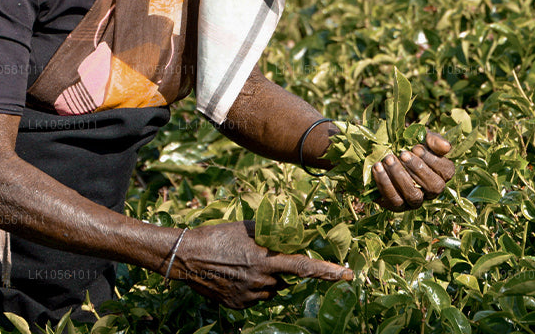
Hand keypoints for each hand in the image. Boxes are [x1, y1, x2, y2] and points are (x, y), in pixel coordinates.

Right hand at [168, 221, 352, 308]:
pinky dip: (250, 289)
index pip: (303, 267)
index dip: (327, 271)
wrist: (187, 256)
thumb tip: (289, 234)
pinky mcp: (237, 305)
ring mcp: (249, 296)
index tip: (347, 274)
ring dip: (264, 281)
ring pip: (270, 290)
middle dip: (277, 271)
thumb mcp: (246, 229)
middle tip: (257, 257)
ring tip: (240, 265)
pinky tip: (233, 276)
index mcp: (266, 259)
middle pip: (284, 280)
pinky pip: (254, 298)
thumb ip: (271, 234)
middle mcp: (261, 281)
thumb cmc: (217, 236)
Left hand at [372, 132, 455, 211]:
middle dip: (417, 168)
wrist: (384, 154)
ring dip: (400, 176)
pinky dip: (384, 183)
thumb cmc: (408, 146)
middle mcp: (430, 192)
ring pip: (413, 196)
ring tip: (388, 159)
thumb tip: (446, 147)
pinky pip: (393, 200)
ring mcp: (414, 201)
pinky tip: (378, 168)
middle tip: (403, 153)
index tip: (416, 147)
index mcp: (441, 175)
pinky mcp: (396, 205)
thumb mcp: (422, 138)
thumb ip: (434, 140)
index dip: (433, 160)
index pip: (446, 172)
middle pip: (433, 187)